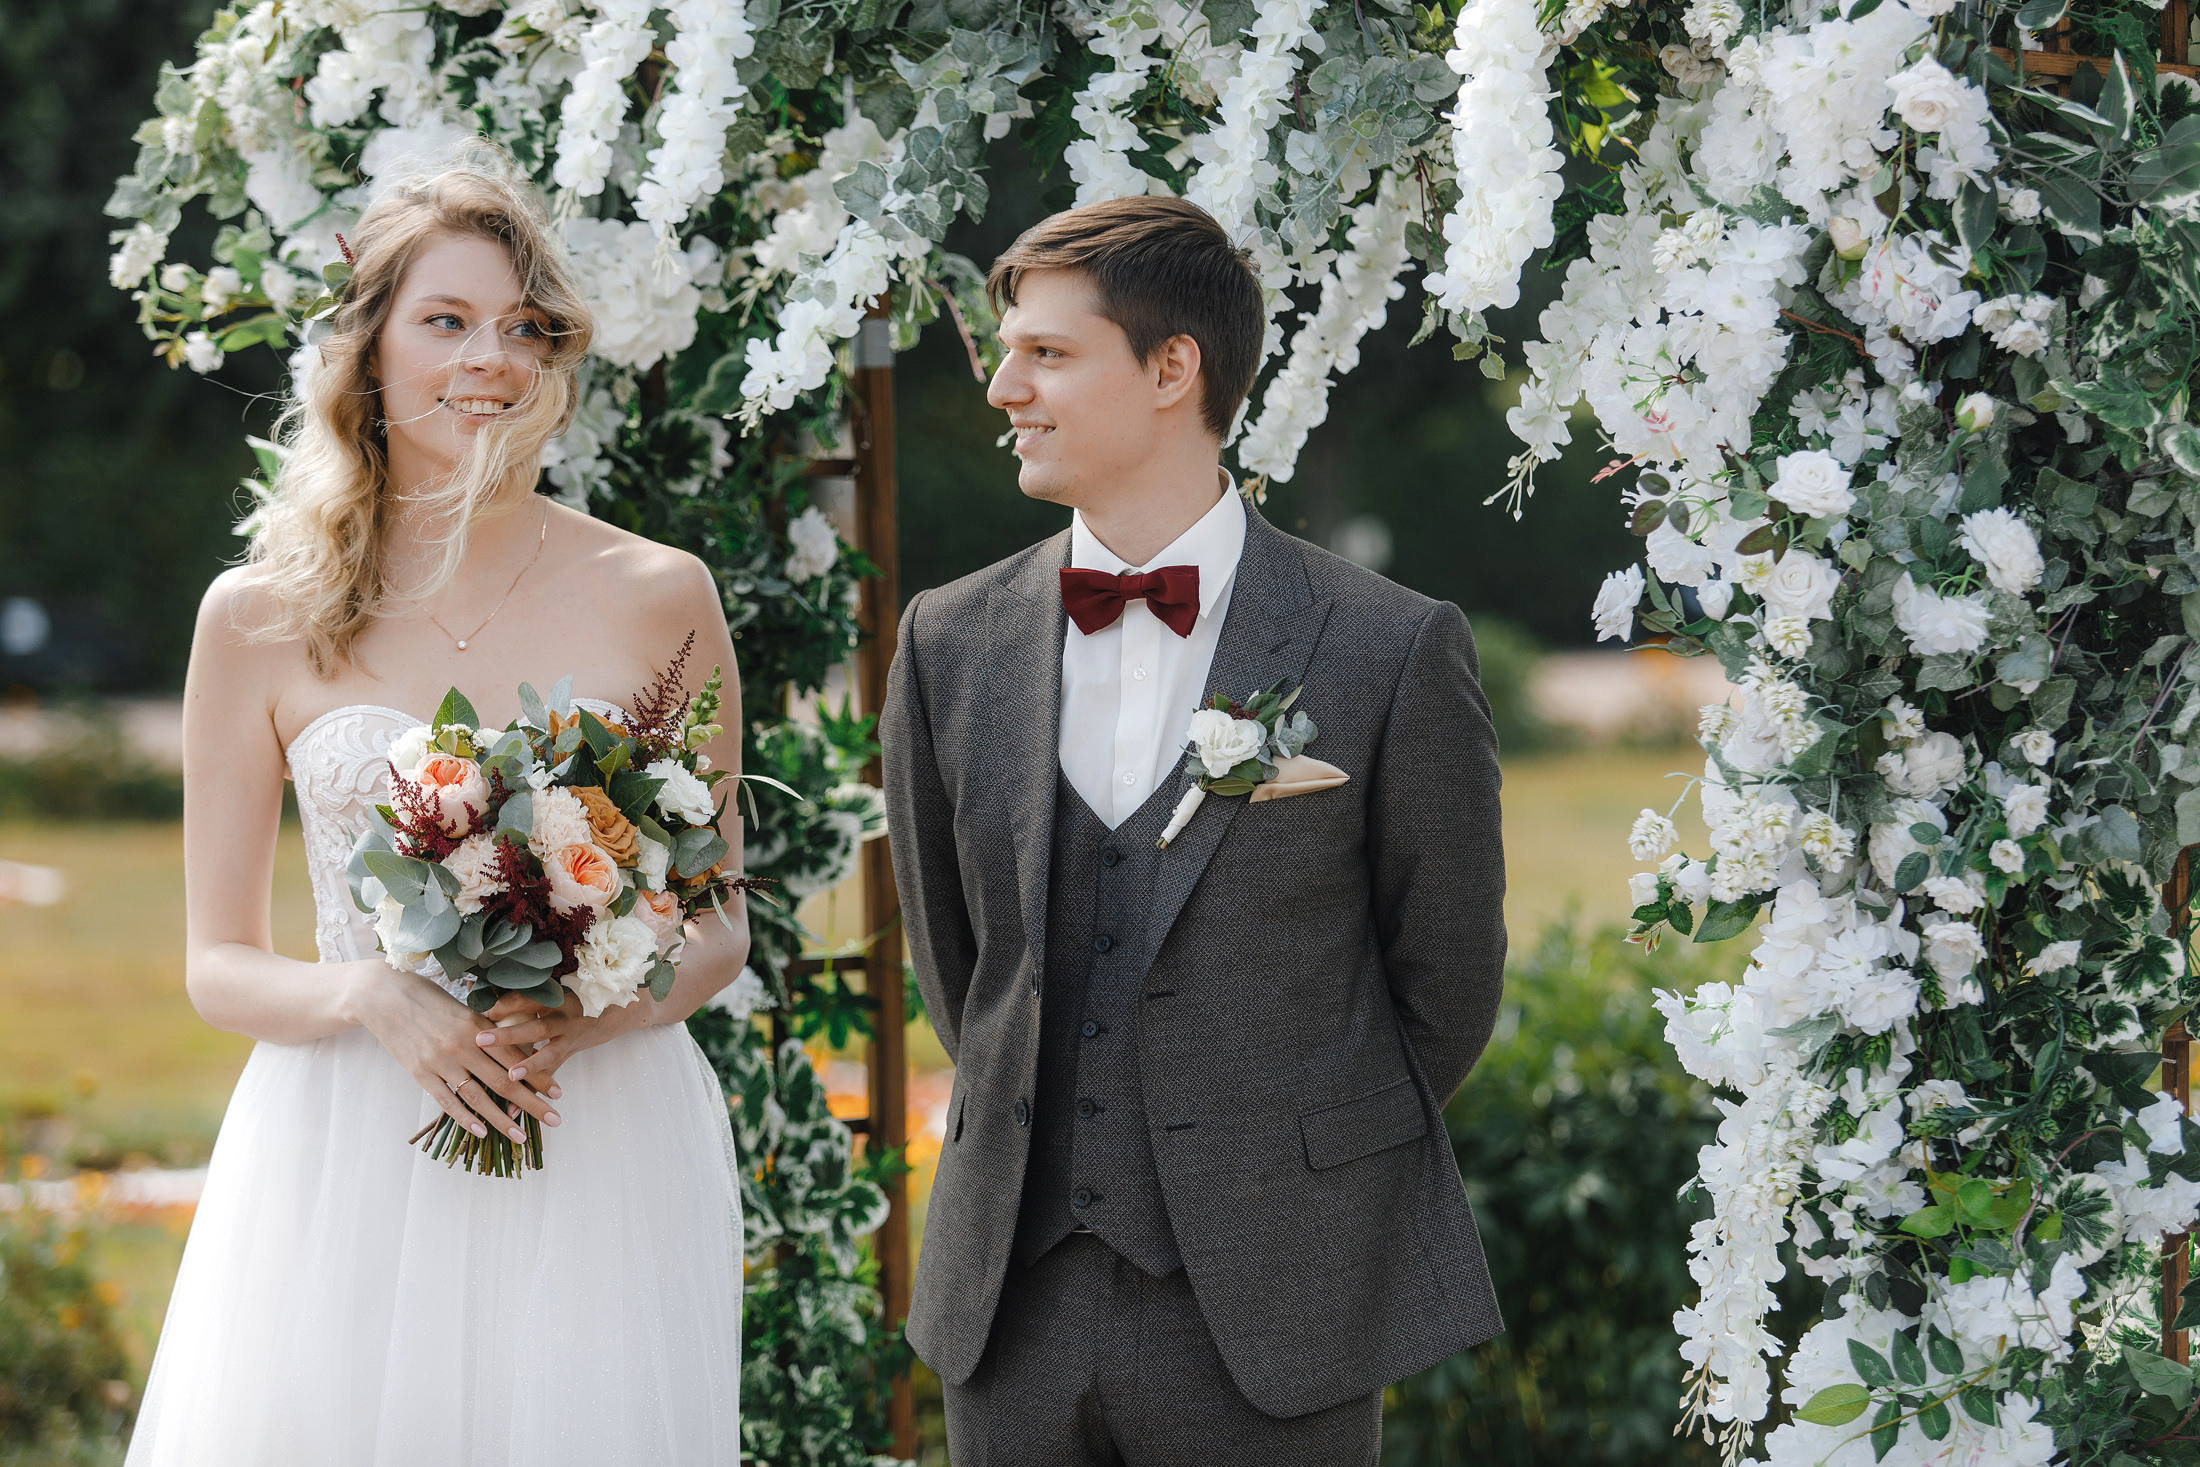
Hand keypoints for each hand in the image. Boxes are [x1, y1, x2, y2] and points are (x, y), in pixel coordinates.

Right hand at [347, 960, 561, 1143]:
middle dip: (533, 1103)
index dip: (540, 1077)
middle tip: (555, 1119)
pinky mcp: (420, 1074)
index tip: (559, 1093)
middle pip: (505, 1081)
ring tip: (521, 1135)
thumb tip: (512, 1049)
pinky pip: (447, 1101)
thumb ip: (486, 1030)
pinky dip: (466, 1118)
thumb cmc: (427, 997)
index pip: (517, 1059)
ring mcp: (441, 1062)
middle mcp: (464, 1046)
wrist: (383, 995)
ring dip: (502, 1120)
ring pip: (479, 1097)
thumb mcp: (463, 1008)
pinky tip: (481, 1132)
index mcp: (479, 1027)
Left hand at [476, 989, 658, 1090]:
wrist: (617, 1007)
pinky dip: (533, 1092)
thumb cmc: (573, 994)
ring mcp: (570, 1037)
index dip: (504, 1003)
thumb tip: (470, 990)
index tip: (478, 1009)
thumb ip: (515, 993)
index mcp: (556, 997)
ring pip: (549, 1054)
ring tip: (510, 1077)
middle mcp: (565, 1017)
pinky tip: (514, 1109)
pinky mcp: (569, 1053)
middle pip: (536, 1026)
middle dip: (509, 1034)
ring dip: (529, 1066)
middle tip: (482, 1040)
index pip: (527, 998)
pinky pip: (551, 1074)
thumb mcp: (551, 988)